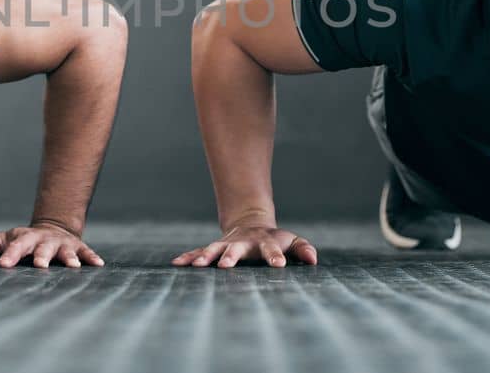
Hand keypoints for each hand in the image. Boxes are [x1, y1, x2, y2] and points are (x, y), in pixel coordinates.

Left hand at [0, 221, 104, 267]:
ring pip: (65, 250)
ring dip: (69, 258)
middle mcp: (43, 240)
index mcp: (23, 238)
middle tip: (40, 266)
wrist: (50, 229)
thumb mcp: (0, 241)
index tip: (4, 266)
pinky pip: (86, 252)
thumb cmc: (19, 242)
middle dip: (41, 256)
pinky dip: (91, 257)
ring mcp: (61, 243)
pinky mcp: (77, 247)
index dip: (10, 255)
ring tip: (73, 266)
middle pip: (41, 248)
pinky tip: (98, 265)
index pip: (15, 246)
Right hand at [171, 225, 317, 267]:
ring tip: (198, 265)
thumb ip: (302, 249)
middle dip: (230, 256)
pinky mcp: (214, 248)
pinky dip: (188, 257)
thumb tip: (313, 260)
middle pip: (236, 248)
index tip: (280, 265)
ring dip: (206, 256)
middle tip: (226, 266)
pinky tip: (177, 263)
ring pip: (214, 249)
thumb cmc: (275, 238)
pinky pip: (198, 252)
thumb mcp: (291, 241)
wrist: (250, 223)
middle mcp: (242, 242)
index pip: (271, 248)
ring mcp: (226, 244)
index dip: (275, 256)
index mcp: (263, 241)